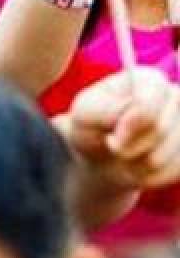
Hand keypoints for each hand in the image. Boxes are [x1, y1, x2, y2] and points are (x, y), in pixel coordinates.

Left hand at [67, 66, 179, 190]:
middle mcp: (175, 98)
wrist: (104, 155)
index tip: (111, 139)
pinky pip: (175, 173)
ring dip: (138, 165)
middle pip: (160, 131)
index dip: (130, 127)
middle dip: (131, 147)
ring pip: (167, 158)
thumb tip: (134, 109)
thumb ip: (107, 109)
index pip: (148, 106)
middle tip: (113, 146)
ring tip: (124, 156)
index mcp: (149, 80)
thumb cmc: (92, 126)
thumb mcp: (87, 114)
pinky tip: (139, 167)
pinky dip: (151, 177)